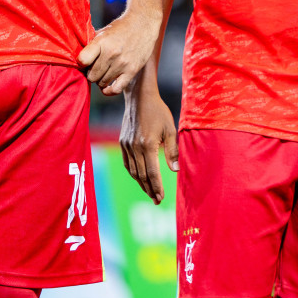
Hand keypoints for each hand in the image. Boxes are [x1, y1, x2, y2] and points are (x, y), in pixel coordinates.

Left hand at [79, 7, 161, 95]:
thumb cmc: (120, 28)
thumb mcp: (103, 31)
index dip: (81, 63)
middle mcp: (111, 54)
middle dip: (90, 73)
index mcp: (101, 42)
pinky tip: (106, 87)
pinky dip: (108, 91)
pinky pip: (116, 89)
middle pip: (92, 75)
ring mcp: (122, 63)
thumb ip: (91, 44)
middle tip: (94, 68)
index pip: (82, 60)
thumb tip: (77, 57)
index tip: (84, 62)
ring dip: (100, 80)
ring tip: (102, 73)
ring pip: (102, 82)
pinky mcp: (132, 71)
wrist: (143, 24)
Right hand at [120, 79, 177, 203]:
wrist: (139, 97)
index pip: (153, 173)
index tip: (161, 198)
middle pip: (142, 175)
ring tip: (150, 192)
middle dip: (150, 189)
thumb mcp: (170, 129)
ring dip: (142, 184)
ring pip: (133, 171)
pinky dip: (133, 173)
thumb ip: (172, 151)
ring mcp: (127, 145)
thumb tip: (175, 170)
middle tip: (157, 200)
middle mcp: (135, 147)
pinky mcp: (122, 142)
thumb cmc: (158, 111)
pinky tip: (139, 178)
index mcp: (148, 145)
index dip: (157, 187)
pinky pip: (128, 163)